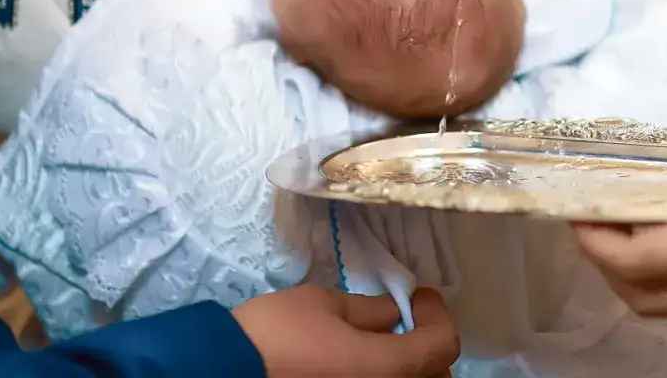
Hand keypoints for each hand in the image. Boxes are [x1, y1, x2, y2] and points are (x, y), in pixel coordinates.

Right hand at [233, 286, 459, 376]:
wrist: (223, 371)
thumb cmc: (275, 335)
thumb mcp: (324, 306)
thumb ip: (368, 310)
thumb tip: (393, 314)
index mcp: (387, 368)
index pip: (442, 346)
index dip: (438, 316)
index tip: (420, 296)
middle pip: (434, 377)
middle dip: (428, 347)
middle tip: (407, 321)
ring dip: (408, 368)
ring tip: (383, 344)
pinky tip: (359, 363)